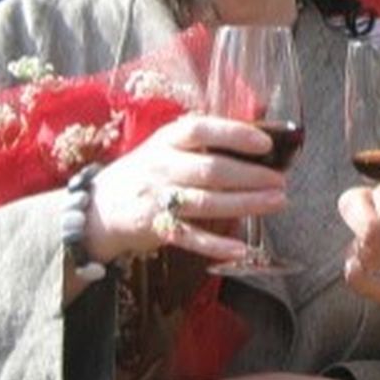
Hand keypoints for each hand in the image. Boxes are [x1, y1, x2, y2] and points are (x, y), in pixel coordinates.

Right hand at [83, 115, 287, 263]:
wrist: (98, 207)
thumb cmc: (147, 171)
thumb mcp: (166, 147)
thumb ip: (203, 145)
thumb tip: (258, 142)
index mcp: (167, 140)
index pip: (201, 130)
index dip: (234, 135)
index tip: (265, 144)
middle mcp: (162, 166)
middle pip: (210, 170)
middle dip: (250, 176)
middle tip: (281, 181)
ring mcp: (158, 199)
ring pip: (206, 203)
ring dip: (244, 204)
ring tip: (277, 202)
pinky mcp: (157, 228)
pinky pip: (190, 237)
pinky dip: (216, 245)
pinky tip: (242, 249)